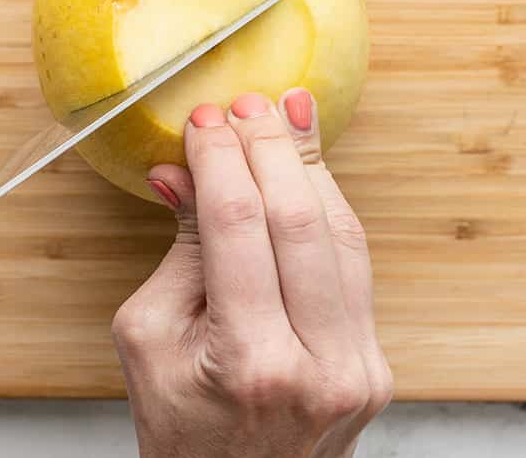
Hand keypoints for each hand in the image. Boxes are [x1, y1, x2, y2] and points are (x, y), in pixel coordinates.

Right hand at [113, 89, 391, 457]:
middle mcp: (319, 363)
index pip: (238, 225)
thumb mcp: (149, 342)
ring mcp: (359, 366)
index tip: (205, 119)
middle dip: (272, 146)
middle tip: (248, 102)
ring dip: (311, 166)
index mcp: (250, 362)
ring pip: (342, 233)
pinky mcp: (376, 362)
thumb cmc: (181, 432)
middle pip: (301, 219)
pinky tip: (308, 170)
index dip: (221, 159)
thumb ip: (179, 252)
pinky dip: (330, 209)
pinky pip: (355, 265)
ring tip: (287, 112)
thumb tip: (183, 172)